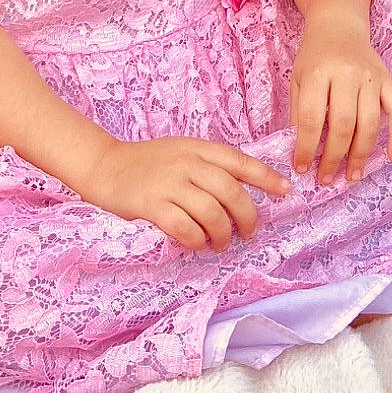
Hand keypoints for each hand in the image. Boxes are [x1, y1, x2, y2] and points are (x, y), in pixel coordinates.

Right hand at [80, 136, 289, 251]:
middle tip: (249, 232)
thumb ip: (208, 166)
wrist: (105, 165)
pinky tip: (197, 244)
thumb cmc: (148, 163)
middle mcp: (187, 162)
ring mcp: (169, 183)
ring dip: (223, 234)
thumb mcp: (182, 152)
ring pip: (211, 212)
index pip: (239, 160)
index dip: (266, 176)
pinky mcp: (151, 204)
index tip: (286, 191)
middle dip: (247, 216)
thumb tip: (243, 192)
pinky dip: (196, 240)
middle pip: (231, 191)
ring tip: (221, 243)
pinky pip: (184, 227)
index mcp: (198, 148)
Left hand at [290, 14, 391, 186]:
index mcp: (318, 73)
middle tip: (326, 178)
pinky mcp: (389, 79)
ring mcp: (371, 76)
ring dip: (361, 154)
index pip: (313, 118)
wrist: (338, 25)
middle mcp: (347, 74)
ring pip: (369, 122)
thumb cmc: (314, 57)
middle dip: (334, 157)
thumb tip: (301, 153)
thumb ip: (299, 112)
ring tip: (351, 176)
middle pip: (343, 124)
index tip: (302, 168)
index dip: (307, 147)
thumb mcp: (297, 79)